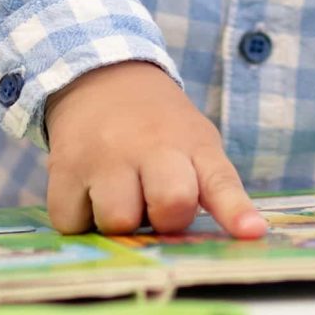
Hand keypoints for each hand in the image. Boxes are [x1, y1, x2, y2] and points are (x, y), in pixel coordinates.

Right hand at [42, 61, 265, 237]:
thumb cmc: (159, 127)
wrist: (101, 78)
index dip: (236, 211)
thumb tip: (248, 236)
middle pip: (170, 204)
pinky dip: (78, 219)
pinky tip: (88, 195)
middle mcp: (149, 147)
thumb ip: (216, 188)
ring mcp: (104, 156)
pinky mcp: (63, 167)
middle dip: (166, 220)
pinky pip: (71, 222)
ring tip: (119, 198)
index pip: (220, 181)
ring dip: (118, 223)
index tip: (250, 233)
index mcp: (192, 145)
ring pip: (117, 221)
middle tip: (155, 206)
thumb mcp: (196, 143)